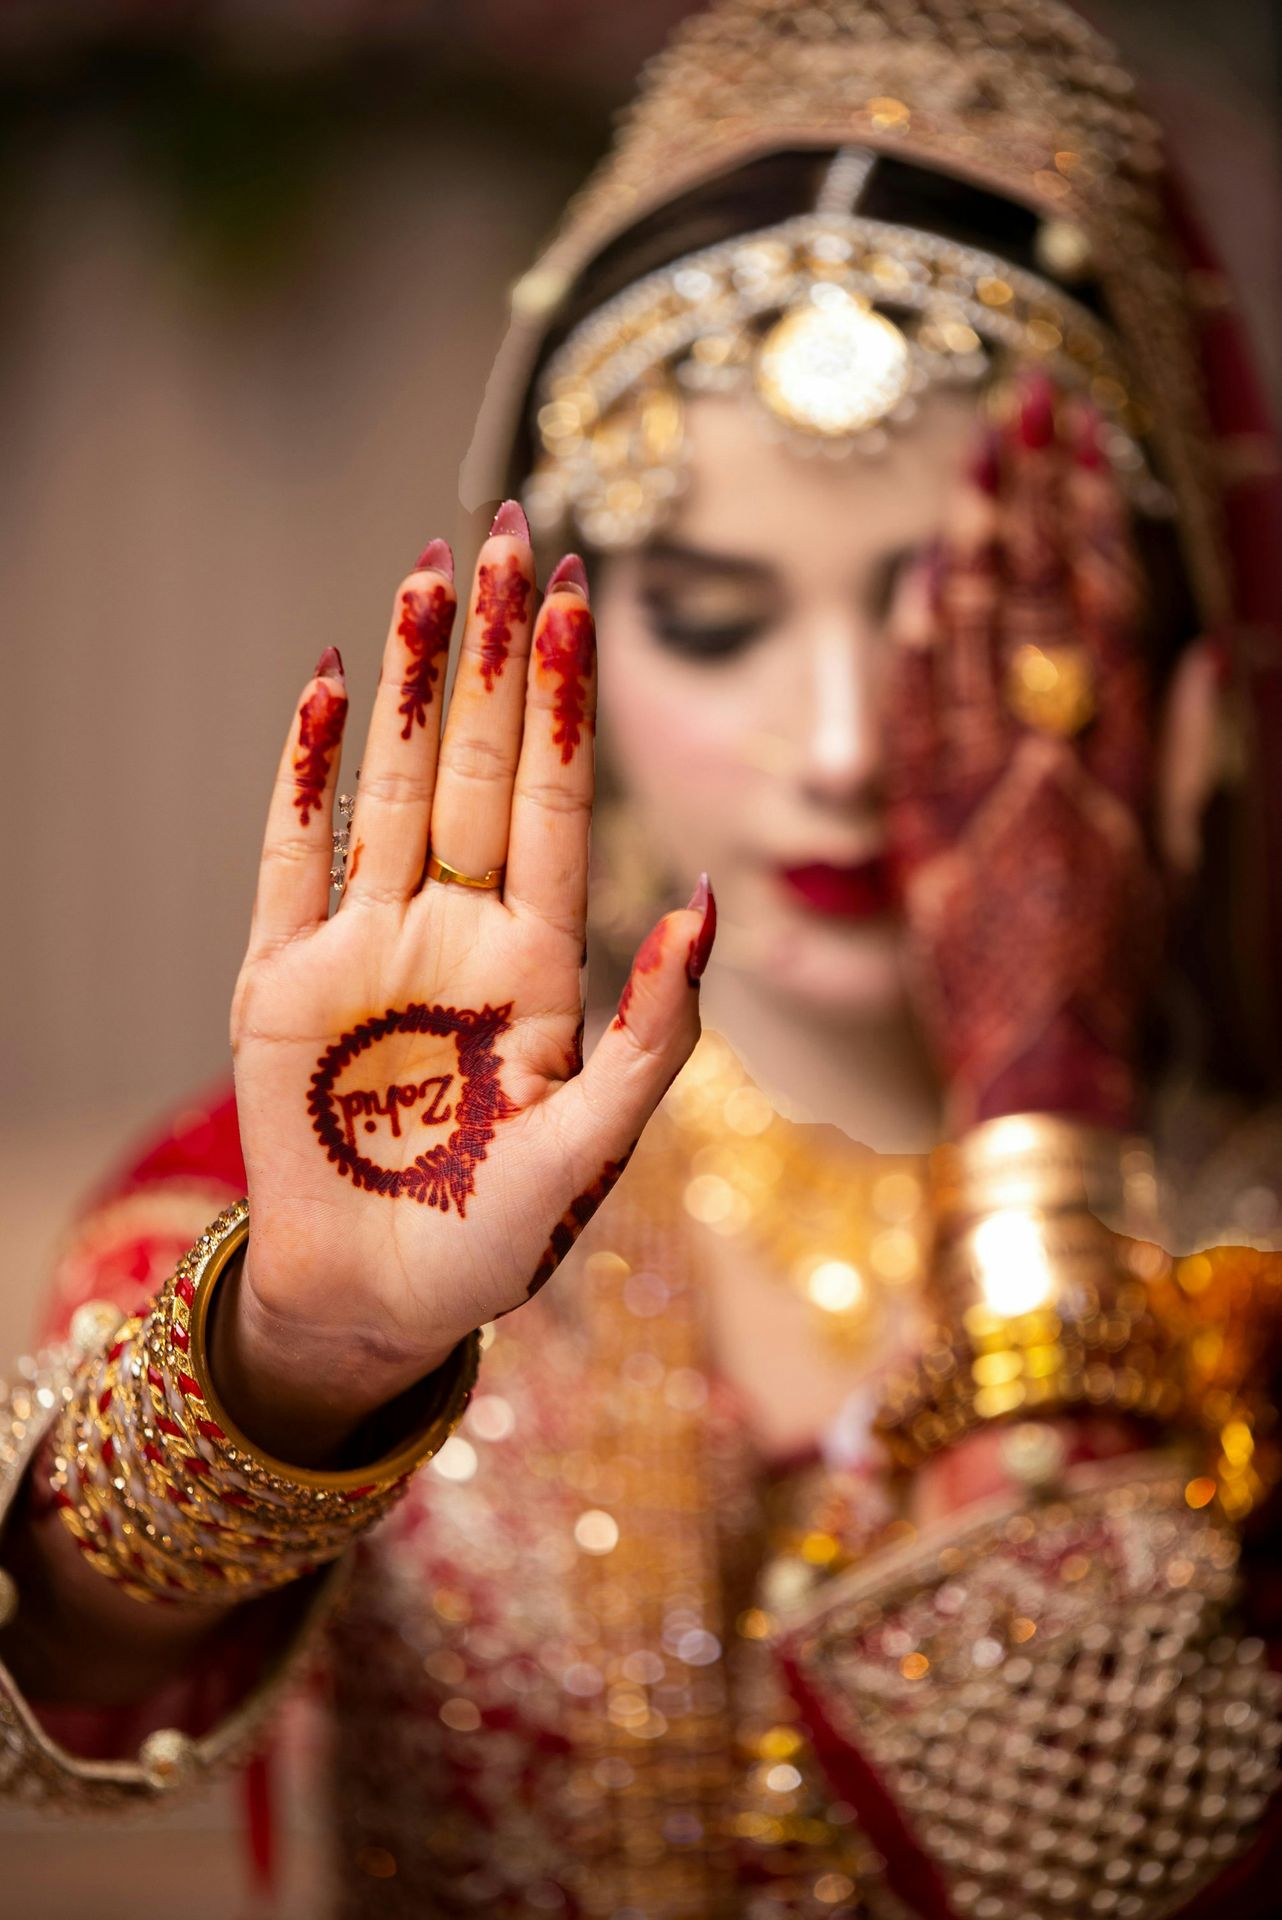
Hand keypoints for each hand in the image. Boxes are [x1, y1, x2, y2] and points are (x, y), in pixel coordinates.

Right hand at [225, 513, 713, 1456]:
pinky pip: (290, 855)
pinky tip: (323, 690)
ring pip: (387, 783)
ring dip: (402, 683)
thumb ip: (653, 1032)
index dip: (562, 699)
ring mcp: (365, 943)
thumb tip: (705, 902)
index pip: (551, 798)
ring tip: (421, 578)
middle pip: (473, 762)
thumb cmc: (498, 1237)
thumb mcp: (595, 1144)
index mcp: (534, 958)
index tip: (579, 596)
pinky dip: (303, 774)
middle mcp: (453, 928)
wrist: (379, 1301)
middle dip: (491, 653)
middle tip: (507, 535)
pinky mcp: (281, 978)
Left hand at [886, 372, 1161, 1131]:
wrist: (1042, 1069)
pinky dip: (914, 649)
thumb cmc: (1117, 976)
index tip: (1085, 445)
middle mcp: (1052, 772)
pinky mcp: (919, 837)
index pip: (1106, 618)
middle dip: (1032, 499)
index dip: (1092, 524)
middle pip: (1039, 609)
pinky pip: (913, 726)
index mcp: (1123, 773)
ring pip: (973, 650)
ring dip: (970, 545)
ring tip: (971, 458)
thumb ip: (1192, 756)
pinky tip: (914, 576)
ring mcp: (978, 801)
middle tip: (1024, 404)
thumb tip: (1212, 652)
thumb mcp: (1177, 867)